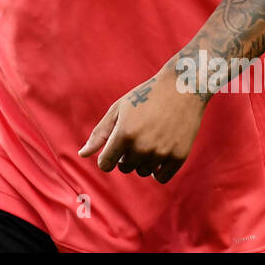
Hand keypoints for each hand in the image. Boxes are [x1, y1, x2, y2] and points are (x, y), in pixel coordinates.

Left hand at [77, 64, 206, 182]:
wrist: (183, 87)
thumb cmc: (146, 96)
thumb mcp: (119, 109)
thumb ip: (99, 133)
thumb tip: (82, 154)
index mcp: (124, 134)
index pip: (105, 164)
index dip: (107, 157)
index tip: (115, 146)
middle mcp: (142, 146)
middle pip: (125, 168)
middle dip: (126, 155)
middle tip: (138, 133)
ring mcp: (162, 153)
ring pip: (143, 171)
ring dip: (143, 160)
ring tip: (151, 136)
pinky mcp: (179, 157)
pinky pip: (161, 177)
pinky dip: (158, 169)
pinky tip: (161, 150)